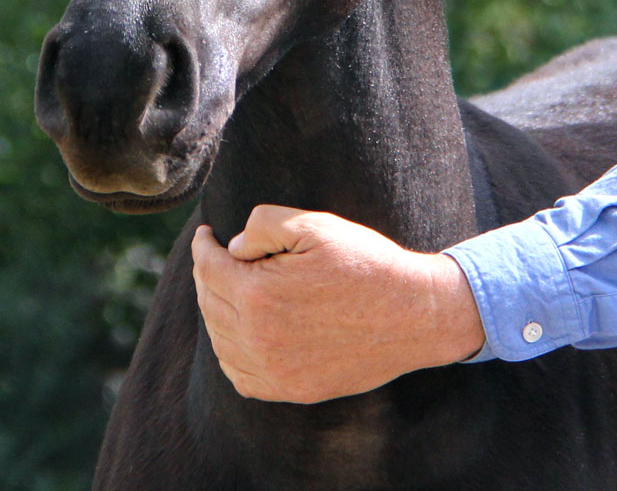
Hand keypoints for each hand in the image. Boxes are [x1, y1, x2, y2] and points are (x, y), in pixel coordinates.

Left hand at [191, 205, 483, 402]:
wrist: (413, 315)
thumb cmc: (365, 263)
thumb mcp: (316, 225)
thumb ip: (264, 225)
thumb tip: (233, 247)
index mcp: (260, 293)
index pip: (208, 267)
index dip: (203, 246)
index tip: (206, 234)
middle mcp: (260, 338)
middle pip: (209, 302)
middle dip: (207, 274)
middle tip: (215, 256)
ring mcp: (276, 370)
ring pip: (220, 340)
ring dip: (215, 311)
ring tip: (225, 288)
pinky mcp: (293, 389)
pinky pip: (240, 376)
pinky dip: (230, 352)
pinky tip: (240, 332)